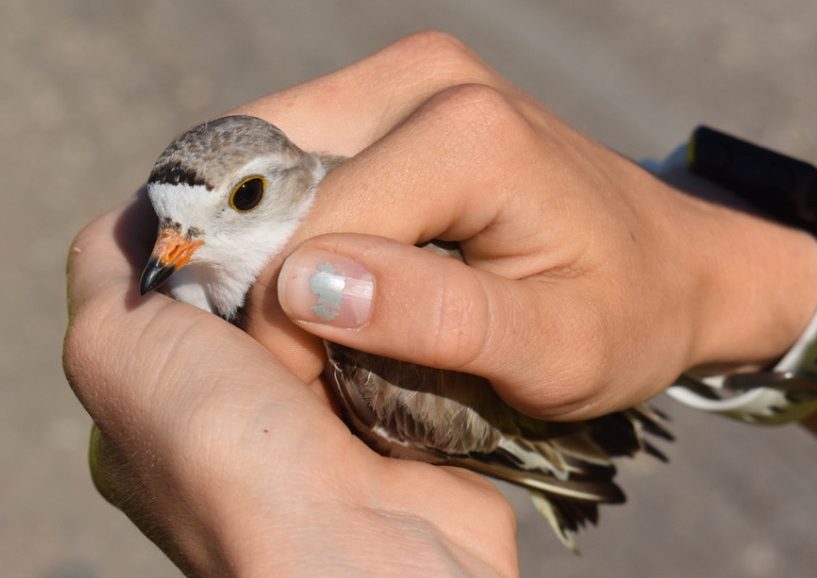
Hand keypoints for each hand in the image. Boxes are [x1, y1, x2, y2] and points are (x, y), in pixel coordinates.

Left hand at [63, 194, 516, 576]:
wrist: (368, 560)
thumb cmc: (229, 464)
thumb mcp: (117, 354)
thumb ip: (105, 273)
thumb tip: (143, 205)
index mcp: (167, 391)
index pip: (189, 273)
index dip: (219, 223)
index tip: (258, 178)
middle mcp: (247, 403)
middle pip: (269, 282)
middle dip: (294, 244)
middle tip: (328, 207)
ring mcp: (330, 409)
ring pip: (339, 300)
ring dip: (355, 272)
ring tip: (375, 241)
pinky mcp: (397, 412)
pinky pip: (397, 332)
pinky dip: (401, 305)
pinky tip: (411, 277)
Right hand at [235, 32, 816, 419]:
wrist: (671, 261)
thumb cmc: (627, 313)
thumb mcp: (554, 348)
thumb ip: (433, 318)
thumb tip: (300, 289)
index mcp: (467, 134)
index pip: (314, 228)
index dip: (282, 321)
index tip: (302, 395)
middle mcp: (423, 78)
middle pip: (272, 178)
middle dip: (259, 275)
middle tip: (293, 357)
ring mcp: (405, 78)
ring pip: (271, 164)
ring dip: (268, 249)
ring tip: (304, 323)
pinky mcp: (394, 99)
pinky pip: (301, 161)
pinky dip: (291, 224)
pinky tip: (322, 279)